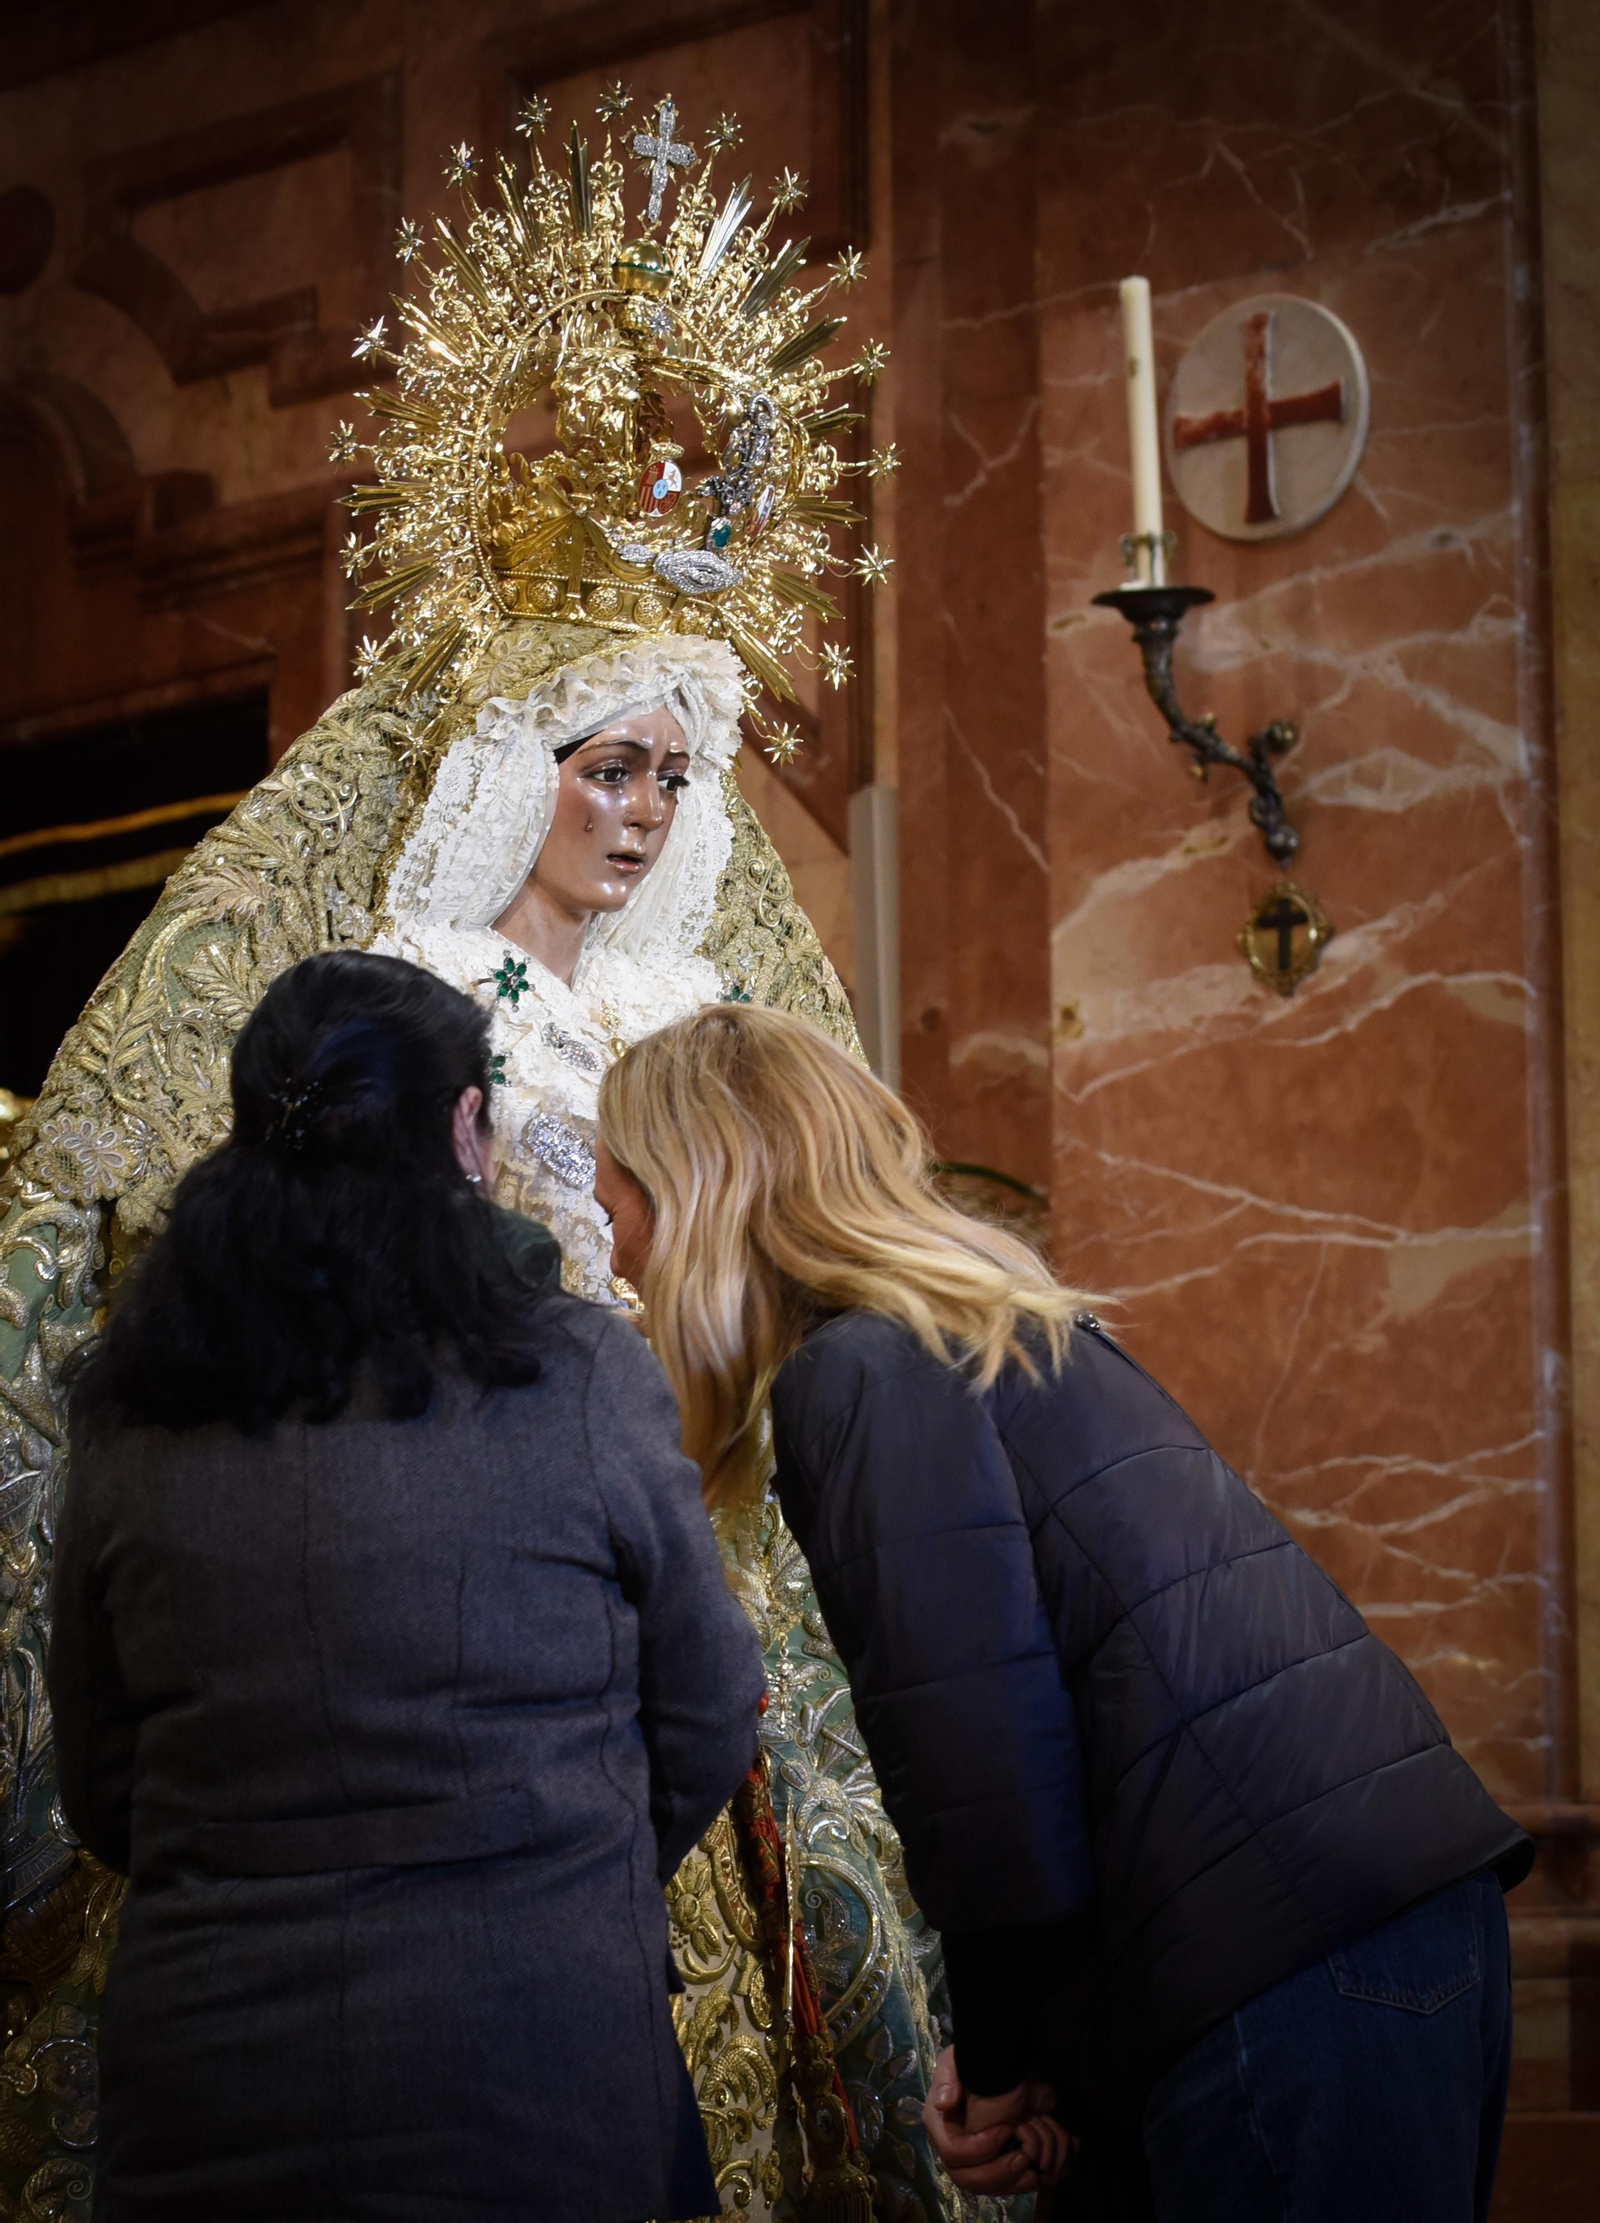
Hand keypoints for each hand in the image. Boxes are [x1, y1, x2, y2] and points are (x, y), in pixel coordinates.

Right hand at [921, 2045, 1075, 2193]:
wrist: (1003, 2073)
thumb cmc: (977, 2065)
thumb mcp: (958, 2061)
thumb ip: (948, 2079)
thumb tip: (943, 2104)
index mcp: (941, 2125)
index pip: (952, 2151)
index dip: (978, 2148)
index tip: (1006, 2128)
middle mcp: (952, 2148)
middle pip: (965, 2178)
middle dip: (995, 2172)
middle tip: (1023, 2156)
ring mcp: (971, 2161)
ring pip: (984, 2188)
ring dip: (1009, 2183)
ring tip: (1033, 2170)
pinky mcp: (990, 2166)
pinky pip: (1000, 2187)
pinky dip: (1018, 2185)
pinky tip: (1036, 2174)